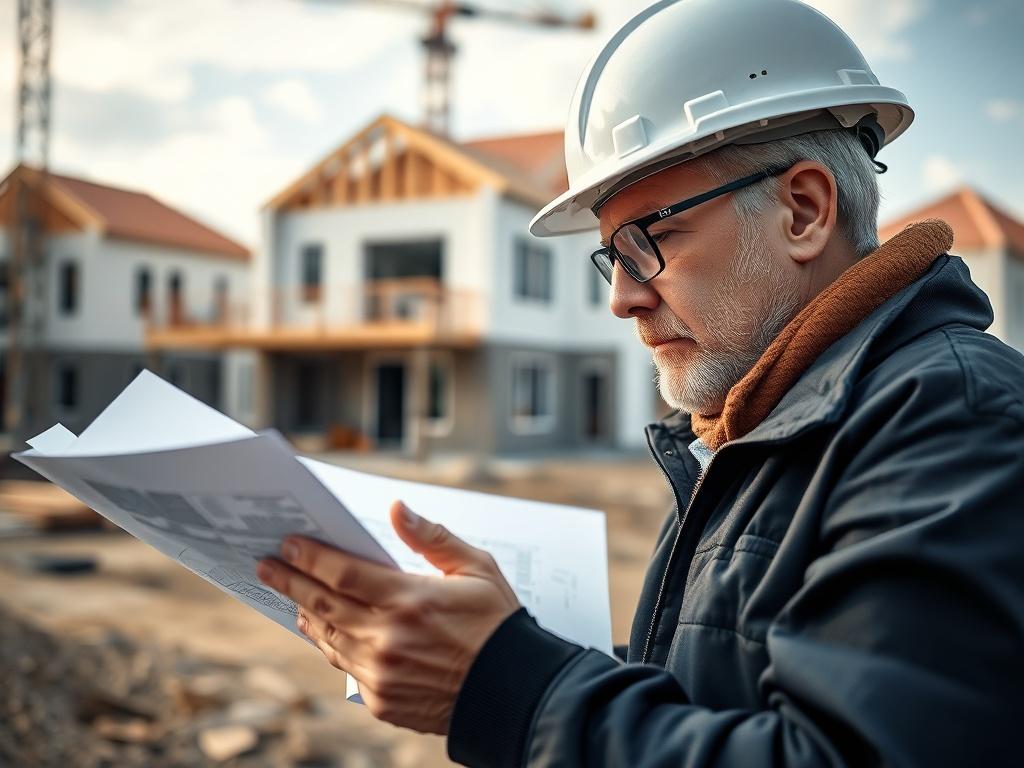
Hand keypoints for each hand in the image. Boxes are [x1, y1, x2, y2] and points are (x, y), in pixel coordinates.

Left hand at [255, 500, 520, 733]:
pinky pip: (345, 666)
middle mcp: (388, 637)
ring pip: (328, 637)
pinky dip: (330, 645)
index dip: (311, 556)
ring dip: (306, 613)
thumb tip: (397, 508)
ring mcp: (381, 673)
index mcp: (410, 599)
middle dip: (290, 581)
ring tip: (291, 596)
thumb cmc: (496, 624)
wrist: (511, 690)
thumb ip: (432, 538)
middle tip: (266, 565)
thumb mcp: (476, 569)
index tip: (289, 543)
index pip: (343, 572)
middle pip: (324, 603)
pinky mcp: (382, 700)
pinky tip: (324, 631)